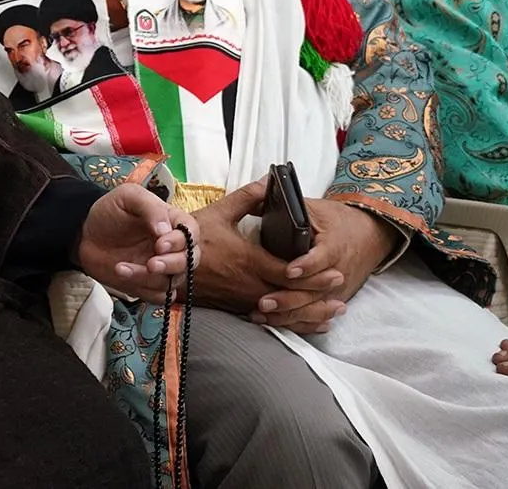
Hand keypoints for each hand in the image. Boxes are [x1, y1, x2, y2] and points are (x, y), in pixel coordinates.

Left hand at [72, 182, 197, 303]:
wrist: (85, 235)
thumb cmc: (109, 212)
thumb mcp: (128, 197)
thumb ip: (150, 207)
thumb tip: (165, 229)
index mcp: (172, 223)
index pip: (191, 233)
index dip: (181, 241)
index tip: (160, 244)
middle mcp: (172, 248)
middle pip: (190, 261)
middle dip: (172, 265)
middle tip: (151, 264)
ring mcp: (163, 268)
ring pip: (173, 281)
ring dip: (148, 278)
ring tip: (122, 267)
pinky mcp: (149, 285)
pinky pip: (159, 296)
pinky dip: (144, 290)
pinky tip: (124, 275)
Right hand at [190, 180, 342, 330]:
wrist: (166, 267)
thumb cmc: (191, 241)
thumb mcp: (218, 213)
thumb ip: (246, 198)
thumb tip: (267, 181)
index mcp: (250, 262)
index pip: (291, 274)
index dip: (315, 276)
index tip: (336, 272)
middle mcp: (251, 286)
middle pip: (295, 298)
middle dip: (322, 297)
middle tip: (341, 290)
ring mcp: (245, 301)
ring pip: (286, 314)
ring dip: (313, 314)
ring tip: (334, 312)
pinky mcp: (239, 309)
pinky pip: (273, 322)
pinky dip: (296, 324)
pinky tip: (310, 324)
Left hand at [255, 199, 394, 330]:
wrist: (369, 237)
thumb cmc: (338, 222)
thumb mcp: (316, 210)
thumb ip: (291, 208)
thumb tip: (260, 196)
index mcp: (334, 246)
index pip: (322, 259)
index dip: (306, 266)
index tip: (289, 271)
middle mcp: (337, 272)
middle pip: (314, 291)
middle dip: (288, 299)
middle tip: (263, 301)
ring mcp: (337, 290)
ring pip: (312, 307)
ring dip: (287, 314)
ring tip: (260, 314)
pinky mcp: (333, 300)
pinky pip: (313, 315)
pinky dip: (293, 320)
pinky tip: (272, 322)